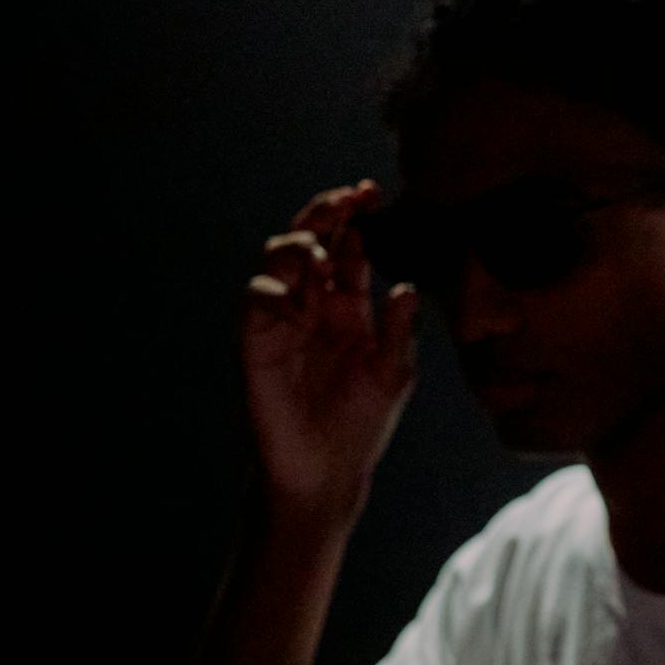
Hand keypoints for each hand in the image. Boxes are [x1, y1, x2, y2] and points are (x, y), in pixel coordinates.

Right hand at [243, 181, 419, 522]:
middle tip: (347, 198)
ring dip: (298, 245)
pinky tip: (298, 300)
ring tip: (320, 253)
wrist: (326, 471)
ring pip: (278, 260)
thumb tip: (407, 285)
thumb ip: (401, 328)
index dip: (357, 219)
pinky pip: (257, 300)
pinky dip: (276, 292)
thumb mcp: (394, 372)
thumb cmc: (361, 422)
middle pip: (311, 241)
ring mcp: (282, 321)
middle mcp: (312, 305)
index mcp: (347, 307)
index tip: (373, 193)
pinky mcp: (257, 343)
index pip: (348, 249)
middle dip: (325, 214)